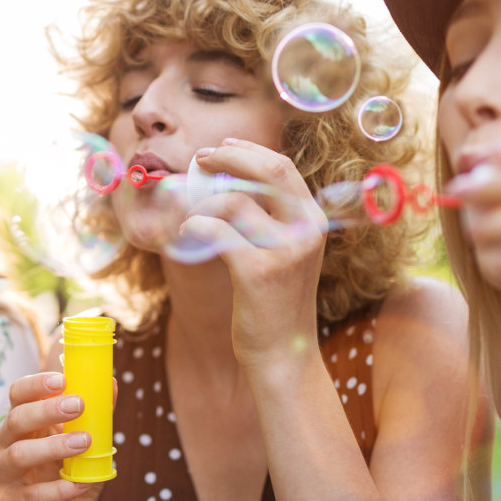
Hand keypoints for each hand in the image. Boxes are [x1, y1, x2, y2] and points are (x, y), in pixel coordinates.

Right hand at [0, 372, 103, 500]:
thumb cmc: (74, 470)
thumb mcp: (89, 439)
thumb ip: (97, 414)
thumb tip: (112, 383)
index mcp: (21, 422)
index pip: (18, 394)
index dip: (36, 384)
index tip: (62, 380)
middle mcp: (4, 443)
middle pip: (16, 419)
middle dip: (46, 410)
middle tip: (78, 405)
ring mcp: (1, 473)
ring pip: (18, 454)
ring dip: (53, 446)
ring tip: (84, 442)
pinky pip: (32, 495)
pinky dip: (60, 489)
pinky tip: (81, 484)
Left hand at [187, 139, 326, 371]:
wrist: (283, 353)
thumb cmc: (275, 301)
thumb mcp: (284, 252)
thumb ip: (269, 216)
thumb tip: (230, 176)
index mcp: (312, 220)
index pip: (282, 166)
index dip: (247, 150)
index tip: (220, 147)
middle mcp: (306, 230)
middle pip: (268, 169)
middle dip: (227, 157)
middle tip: (200, 160)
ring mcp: (285, 251)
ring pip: (235, 200)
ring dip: (203, 202)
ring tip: (191, 217)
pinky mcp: (259, 272)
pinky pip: (218, 231)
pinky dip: (195, 226)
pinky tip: (188, 234)